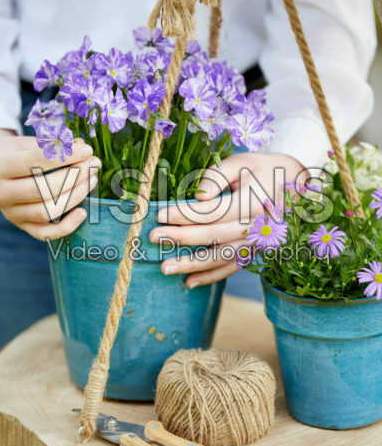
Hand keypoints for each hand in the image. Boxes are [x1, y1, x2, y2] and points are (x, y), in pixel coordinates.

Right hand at [0, 129, 100, 239]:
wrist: (0, 171)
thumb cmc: (21, 154)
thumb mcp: (32, 143)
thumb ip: (55, 146)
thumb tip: (83, 151)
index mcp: (0, 166)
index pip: (36, 161)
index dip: (65, 157)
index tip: (87, 151)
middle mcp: (1, 192)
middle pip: (43, 189)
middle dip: (75, 176)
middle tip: (94, 164)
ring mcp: (11, 213)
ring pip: (47, 211)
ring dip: (75, 196)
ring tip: (92, 180)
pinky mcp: (22, 226)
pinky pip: (45, 233)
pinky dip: (66, 227)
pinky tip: (83, 212)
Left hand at [150, 152, 304, 287]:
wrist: (293, 186)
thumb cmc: (260, 170)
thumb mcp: (240, 163)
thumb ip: (217, 176)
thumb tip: (198, 196)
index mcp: (253, 202)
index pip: (212, 211)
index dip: (184, 214)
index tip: (160, 215)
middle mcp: (258, 227)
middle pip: (213, 235)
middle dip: (181, 238)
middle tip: (153, 237)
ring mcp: (258, 243)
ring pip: (221, 257)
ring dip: (192, 264)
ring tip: (165, 268)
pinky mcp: (256, 253)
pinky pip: (232, 268)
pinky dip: (211, 277)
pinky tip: (189, 282)